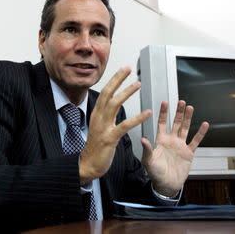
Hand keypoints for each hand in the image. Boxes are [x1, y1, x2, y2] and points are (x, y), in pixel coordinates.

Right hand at [79, 67, 151, 184]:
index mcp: (96, 114)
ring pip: (114, 105)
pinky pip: (124, 125)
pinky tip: (147, 113)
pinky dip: (137, 118)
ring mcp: (103, 127)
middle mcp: (98, 118)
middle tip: (128, 69)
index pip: (105, 92)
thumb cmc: (95, 147)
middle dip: (117, 80)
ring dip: (126, 93)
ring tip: (138, 84)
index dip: (114, 80)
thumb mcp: (99, 127)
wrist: (88, 165)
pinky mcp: (109, 138)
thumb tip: (113, 104)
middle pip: (107, 93)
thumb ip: (106, 115)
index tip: (123, 70)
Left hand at [141, 100, 208, 196]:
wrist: (167, 185)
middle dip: (178, 112)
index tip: (165, 102)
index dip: (163, 113)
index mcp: (160, 141)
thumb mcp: (149, 161)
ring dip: (188, 119)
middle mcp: (171, 141)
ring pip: (185, 129)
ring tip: (190, 108)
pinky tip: (204, 125)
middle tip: (181, 102)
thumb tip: (143, 139)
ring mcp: (180, 146)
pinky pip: (195, 141)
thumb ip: (147, 149)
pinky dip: (200, 133)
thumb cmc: (155, 174)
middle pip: (175, 123)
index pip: (162, 123)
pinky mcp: (188, 153)